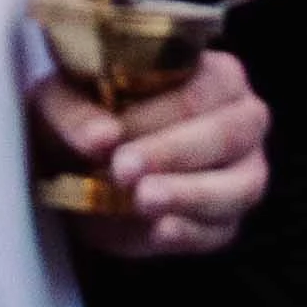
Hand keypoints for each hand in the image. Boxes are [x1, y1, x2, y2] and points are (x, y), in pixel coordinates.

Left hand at [39, 46, 268, 259]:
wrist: (77, 167)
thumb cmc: (83, 115)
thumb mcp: (62, 102)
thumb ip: (74, 113)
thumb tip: (99, 138)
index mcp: (214, 74)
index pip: (197, 92)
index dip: (155, 117)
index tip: (114, 138)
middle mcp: (243, 119)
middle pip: (225, 136)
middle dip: (172, 153)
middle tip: (123, 170)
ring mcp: (244, 172)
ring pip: (239, 186)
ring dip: (188, 195)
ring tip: (143, 201)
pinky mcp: (227, 221)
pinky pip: (221, 229)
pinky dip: (190, 231)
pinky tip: (159, 230)